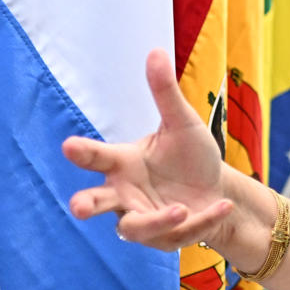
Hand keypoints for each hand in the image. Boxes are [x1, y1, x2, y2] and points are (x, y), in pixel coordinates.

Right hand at [63, 48, 235, 249]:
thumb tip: (155, 50)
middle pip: (98, 202)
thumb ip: (165, 93)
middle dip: (87, 204)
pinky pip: (179, 234)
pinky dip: (203, 220)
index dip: (82, 152)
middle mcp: (126, 194)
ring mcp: (144, 219)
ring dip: (155, 221)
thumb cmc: (190, 156)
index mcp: (124, 163)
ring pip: (135, 228)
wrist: (217, 188)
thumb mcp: (182, 123)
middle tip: (77, 206)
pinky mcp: (166, 239)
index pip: (97, 156)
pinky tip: (221, 205)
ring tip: (178, 208)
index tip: (68, 145)